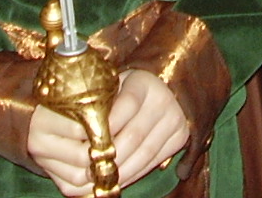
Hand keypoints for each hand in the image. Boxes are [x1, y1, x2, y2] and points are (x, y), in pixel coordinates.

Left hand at [29, 70, 187, 195]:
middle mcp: (163, 98)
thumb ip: (100, 104)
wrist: (158, 90)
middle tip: (89, 171)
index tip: (85, 144)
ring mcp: (175, 118)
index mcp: (143, 81)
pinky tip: (118, 179)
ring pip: (144, 153)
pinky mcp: (180, 136)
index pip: (126, 105)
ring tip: (101, 180)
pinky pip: (154, 160)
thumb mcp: (111, 88)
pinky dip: (134, 173)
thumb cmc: (122, 91)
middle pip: (134, 134)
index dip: (106, 127)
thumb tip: (80, 136)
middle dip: (110, 157)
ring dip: (121, 171)